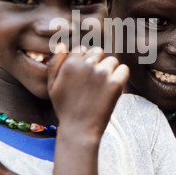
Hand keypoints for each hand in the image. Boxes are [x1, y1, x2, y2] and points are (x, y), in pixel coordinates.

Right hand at [47, 43, 128, 174]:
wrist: (79, 130)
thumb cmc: (65, 108)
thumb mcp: (52, 86)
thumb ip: (55, 63)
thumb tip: (61, 44)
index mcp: (70, 63)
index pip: (83, 49)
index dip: (84, 61)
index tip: (84, 76)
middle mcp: (86, 64)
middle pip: (98, 52)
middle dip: (97, 63)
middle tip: (94, 82)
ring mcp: (102, 73)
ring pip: (112, 61)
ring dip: (109, 71)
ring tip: (102, 88)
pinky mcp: (115, 83)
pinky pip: (124, 70)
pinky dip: (121, 77)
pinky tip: (113, 88)